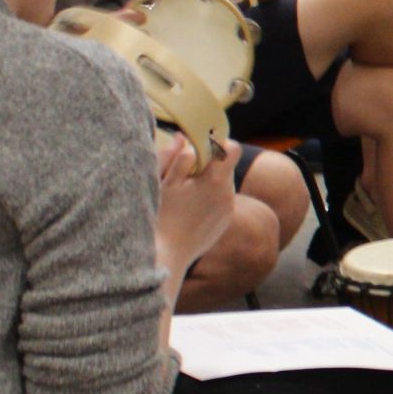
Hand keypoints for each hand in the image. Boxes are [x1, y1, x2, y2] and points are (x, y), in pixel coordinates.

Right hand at [153, 136, 236, 271]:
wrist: (167, 256)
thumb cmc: (161, 217)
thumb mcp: (163, 184)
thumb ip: (175, 157)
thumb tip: (184, 138)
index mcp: (215, 180)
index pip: (232, 148)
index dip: (218, 143)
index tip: (200, 146)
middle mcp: (228, 194)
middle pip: (226, 166)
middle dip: (209, 164)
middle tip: (186, 172)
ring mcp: (228, 209)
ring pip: (223, 184)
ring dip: (208, 182)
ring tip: (185, 193)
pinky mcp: (225, 221)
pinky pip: (221, 201)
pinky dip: (209, 199)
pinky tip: (190, 209)